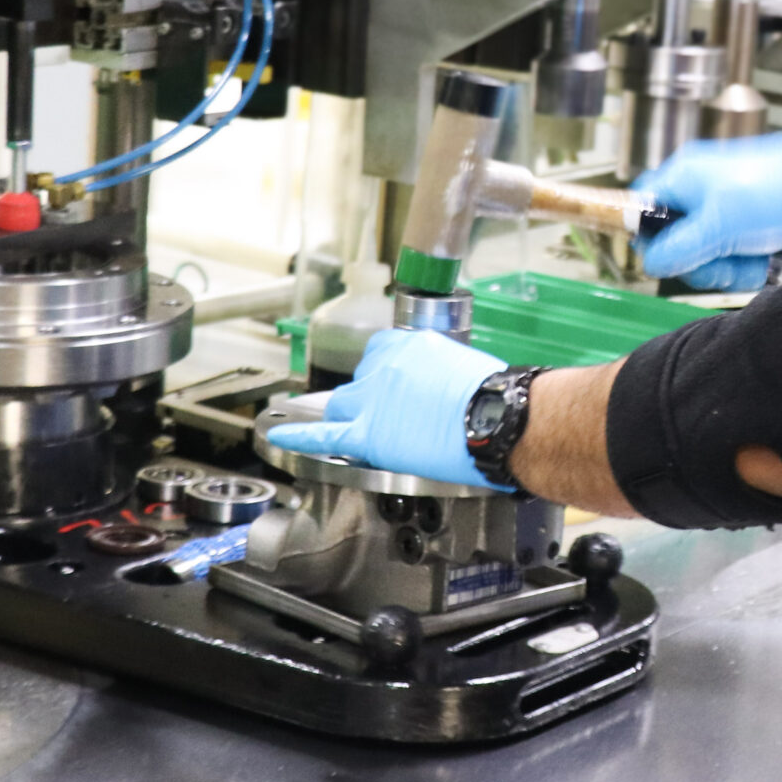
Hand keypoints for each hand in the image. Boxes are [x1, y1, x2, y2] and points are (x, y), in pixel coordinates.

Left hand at [269, 328, 503, 487]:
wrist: (499, 418)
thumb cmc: (498, 397)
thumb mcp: (468, 367)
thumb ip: (442, 372)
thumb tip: (445, 389)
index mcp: (411, 344)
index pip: (381, 353)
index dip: (384, 374)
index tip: (391, 383)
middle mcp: (385, 365)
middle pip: (360, 381)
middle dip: (369, 398)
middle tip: (393, 417)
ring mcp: (372, 398)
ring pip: (344, 407)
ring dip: (353, 418)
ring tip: (372, 434)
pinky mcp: (368, 433)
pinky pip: (326, 434)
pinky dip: (300, 436)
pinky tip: (282, 437)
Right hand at [636, 115, 781, 289]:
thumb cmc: (776, 188)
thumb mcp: (718, 225)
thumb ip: (679, 247)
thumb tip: (650, 262)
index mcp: (682, 177)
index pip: (643, 209)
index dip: (652, 238)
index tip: (670, 258)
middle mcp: (698, 189)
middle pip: (674, 240)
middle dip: (700, 260)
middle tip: (722, 262)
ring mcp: (722, 206)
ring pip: (704, 251)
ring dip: (727, 265)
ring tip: (751, 259)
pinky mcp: (743, 221)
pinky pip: (730, 251)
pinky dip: (745, 261)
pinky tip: (762, 259)